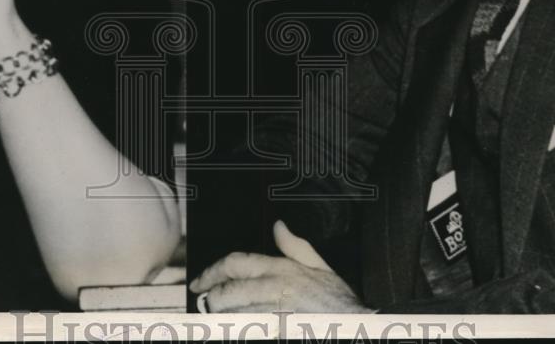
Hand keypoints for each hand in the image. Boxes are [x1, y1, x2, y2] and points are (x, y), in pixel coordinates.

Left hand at [190, 220, 369, 312]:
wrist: (355, 326)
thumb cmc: (338, 302)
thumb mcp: (321, 266)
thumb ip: (296, 247)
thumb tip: (278, 226)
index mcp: (282, 269)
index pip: (237, 263)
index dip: (212, 271)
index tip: (199, 281)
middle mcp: (275, 288)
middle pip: (230, 290)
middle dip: (211, 298)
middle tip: (203, 304)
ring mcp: (276, 312)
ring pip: (235, 312)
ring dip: (221, 316)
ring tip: (214, 319)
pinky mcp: (278, 329)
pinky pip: (250, 328)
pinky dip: (238, 328)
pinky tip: (235, 329)